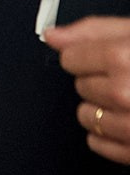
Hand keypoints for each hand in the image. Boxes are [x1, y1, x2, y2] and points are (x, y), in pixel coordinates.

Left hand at [45, 16, 129, 164]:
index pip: (70, 58)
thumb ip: (94, 30)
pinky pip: (97, 143)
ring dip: (103, 110)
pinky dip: (109, 136)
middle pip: (79, 86)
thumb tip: (51, 35)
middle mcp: (124, 93)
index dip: (89, 57)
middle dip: (99, 82)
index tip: (109, 60)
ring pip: (85, 116)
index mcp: (123, 58)